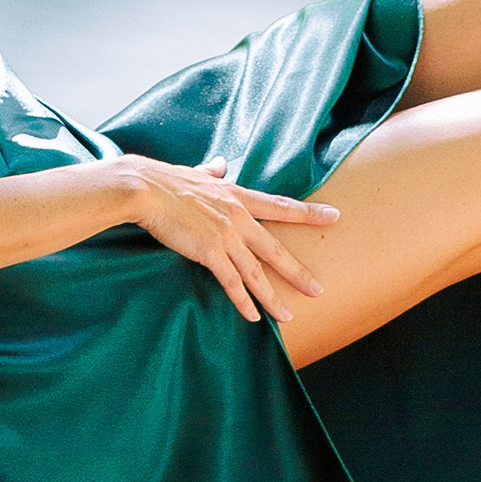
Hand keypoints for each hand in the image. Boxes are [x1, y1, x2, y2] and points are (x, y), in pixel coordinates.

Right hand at [114, 154, 340, 324]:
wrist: (146, 188)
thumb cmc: (166, 180)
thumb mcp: (197, 173)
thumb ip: (212, 172)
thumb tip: (219, 164)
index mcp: (237, 196)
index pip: (281, 206)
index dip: (309, 213)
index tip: (335, 216)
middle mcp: (238, 217)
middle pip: (275, 249)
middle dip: (298, 272)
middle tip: (319, 290)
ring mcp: (225, 235)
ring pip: (256, 272)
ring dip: (272, 297)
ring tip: (287, 315)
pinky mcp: (209, 251)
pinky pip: (231, 282)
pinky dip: (243, 302)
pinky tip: (253, 317)